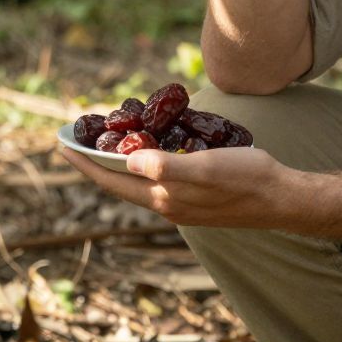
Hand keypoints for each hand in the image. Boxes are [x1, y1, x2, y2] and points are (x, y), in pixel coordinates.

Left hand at [57, 141, 307, 229]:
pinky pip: (157, 176)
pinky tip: (148, 144)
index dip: (84, 162)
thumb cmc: (245, 179)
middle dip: (95, 160)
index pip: (111, 180)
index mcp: (163, 198)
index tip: (61, 143)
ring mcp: (180, 202)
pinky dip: (142, 160)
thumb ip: (165, 167)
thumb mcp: (204, 168)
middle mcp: (167, 203)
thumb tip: (127, 160)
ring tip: (105, 138)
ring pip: (137, 180)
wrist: (280, 197)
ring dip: (117, 160)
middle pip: (119, 182)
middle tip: (77, 137)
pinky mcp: (195, 195)